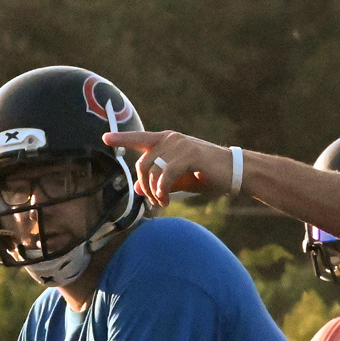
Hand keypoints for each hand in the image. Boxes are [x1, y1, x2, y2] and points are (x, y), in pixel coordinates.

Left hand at [102, 130, 238, 205]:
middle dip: (143, 186)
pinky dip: (162, 191)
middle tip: (153, 201)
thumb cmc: (207, 175)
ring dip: (153, 192)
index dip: (122, 138)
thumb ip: (159, 181)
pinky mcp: (189, 155)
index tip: (105, 138)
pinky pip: (165, 175)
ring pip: (152, 171)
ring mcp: (180, 145)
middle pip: (142, 163)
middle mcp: (171, 139)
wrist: (234, 172)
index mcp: (167, 140)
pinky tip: (166, 200)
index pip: (140, 138)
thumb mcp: (179, 180)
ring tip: (161, 202)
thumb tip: (138, 189)